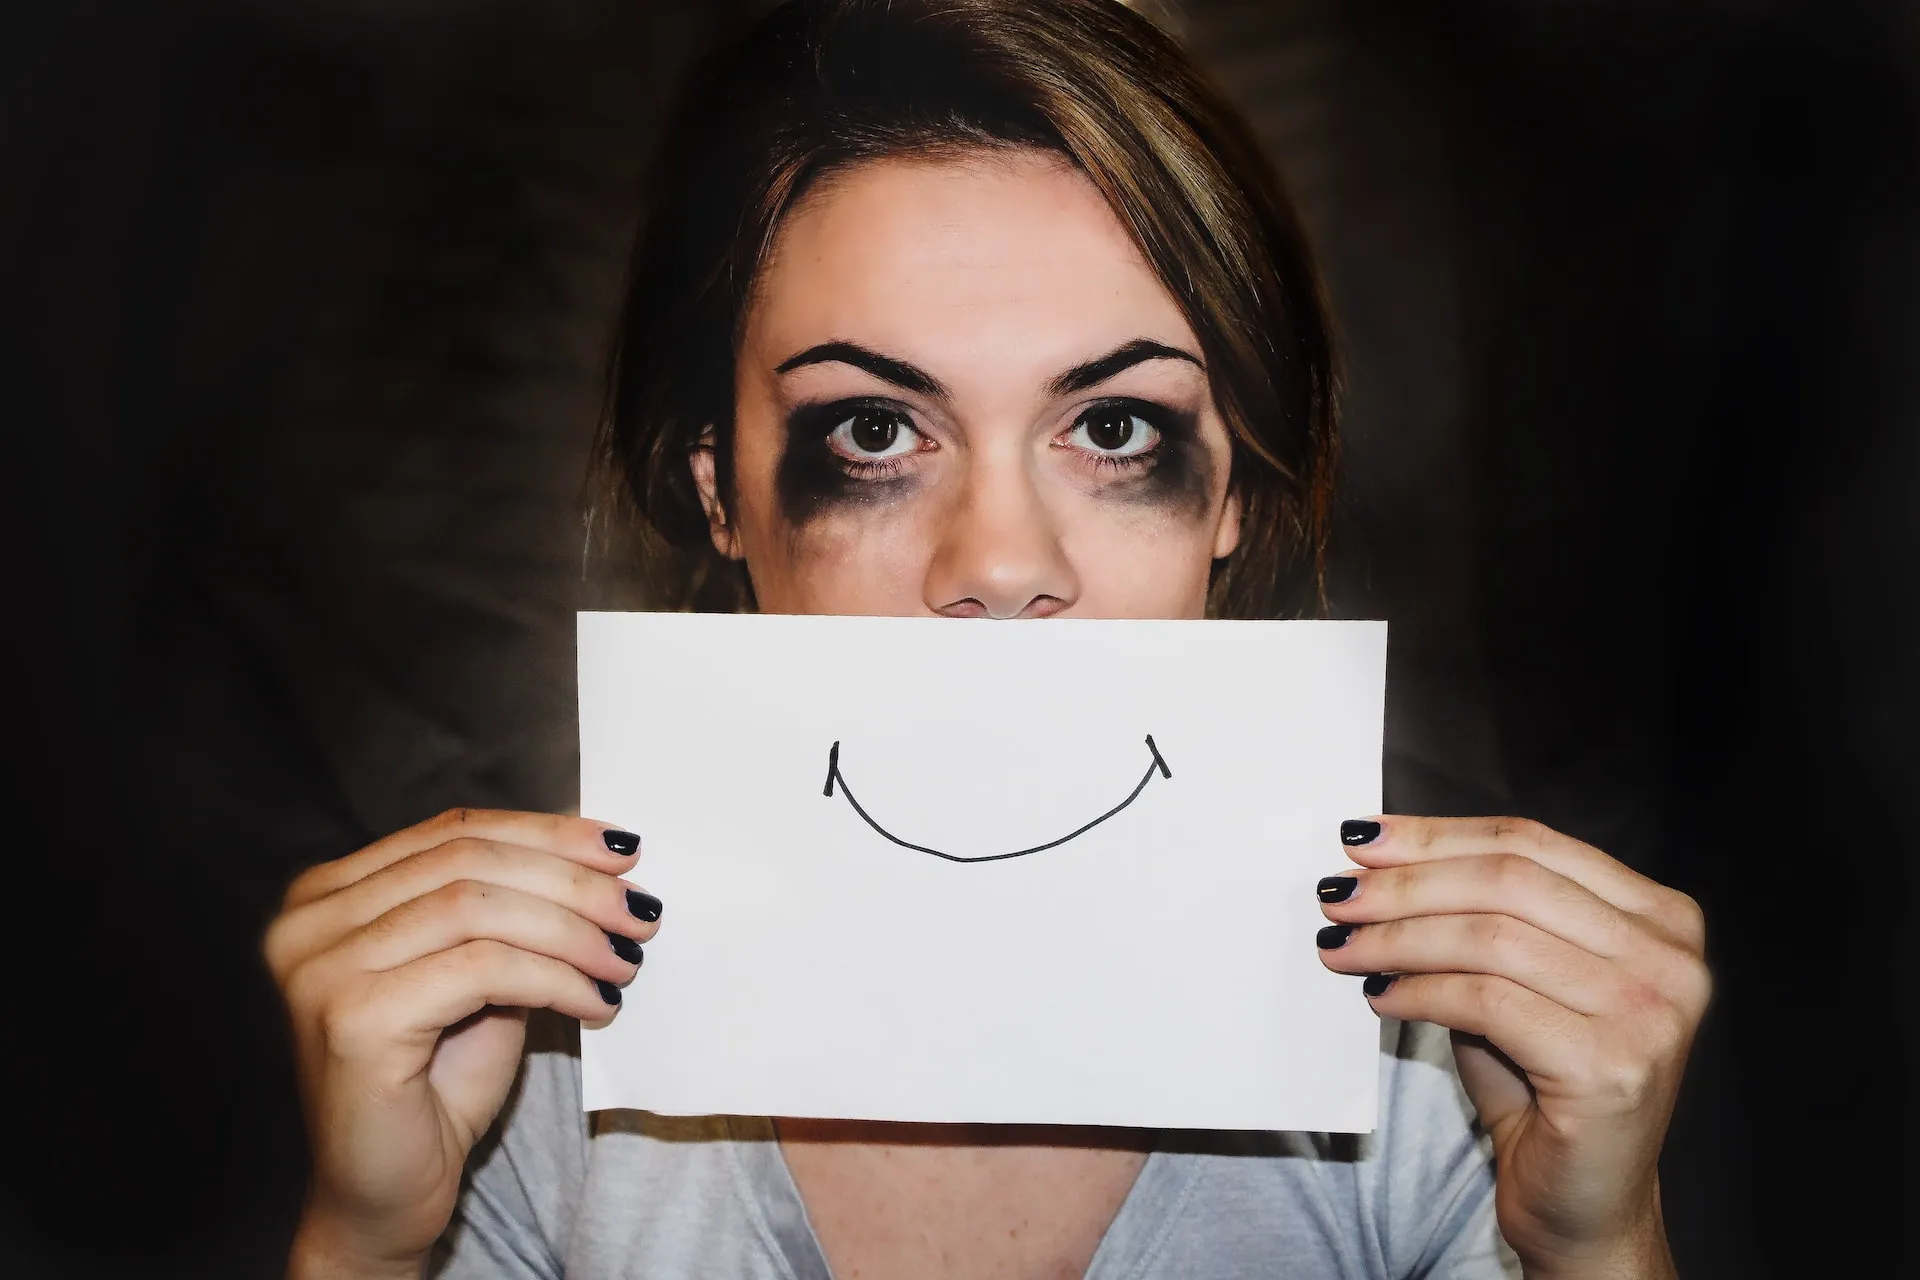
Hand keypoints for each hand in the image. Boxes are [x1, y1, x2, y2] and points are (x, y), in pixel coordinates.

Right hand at [263, 809, 661, 1276]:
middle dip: (572, 880)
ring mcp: (322, 968)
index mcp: (329, 895)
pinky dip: (556, 979)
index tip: (624, 850)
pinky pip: (484, 969)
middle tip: (640, 912)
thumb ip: (510, 911)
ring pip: (480, 909)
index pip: (454, 832)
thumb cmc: (433, 1088)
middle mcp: (308, 921)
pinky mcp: (353, 1017)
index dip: (547, 833)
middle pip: (468, 861)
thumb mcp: (478, 975)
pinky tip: (595, 1003)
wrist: (386, 1196)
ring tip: (626, 960)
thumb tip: (599, 859)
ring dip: (573, 931)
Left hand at [1315, 816, 1708, 1278]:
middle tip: (1339, 894)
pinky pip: (1485, 1001)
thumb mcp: (1518, 979)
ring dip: (1398, 937)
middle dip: (1408, 883)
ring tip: (1341, 945)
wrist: (1584, 1205)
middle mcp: (1670, 959)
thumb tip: (1377, 861)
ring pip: (1491, 938)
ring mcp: (1649, 1014)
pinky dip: (1419, 992)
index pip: (1532, 844)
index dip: (1438, 836)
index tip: (1363, 840)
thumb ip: (1478, 915)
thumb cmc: (1544, 1087)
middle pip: (1509, 881)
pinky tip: (1378, 996)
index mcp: (1660, 918)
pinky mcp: (1610, 1067)